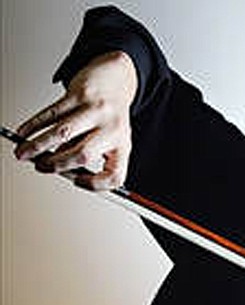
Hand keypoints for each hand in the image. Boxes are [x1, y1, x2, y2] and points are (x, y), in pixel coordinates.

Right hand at [14, 50, 136, 190]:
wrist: (115, 81)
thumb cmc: (110, 117)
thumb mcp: (108, 140)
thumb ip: (85, 154)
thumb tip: (56, 166)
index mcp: (123, 146)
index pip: (114, 176)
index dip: (95, 185)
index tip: (77, 182)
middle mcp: (112, 129)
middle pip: (83, 155)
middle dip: (57, 164)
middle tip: (41, 167)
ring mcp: (96, 111)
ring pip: (63, 133)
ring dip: (38, 146)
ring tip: (23, 153)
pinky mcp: (79, 94)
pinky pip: (52, 113)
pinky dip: (34, 125)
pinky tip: (24, 133)